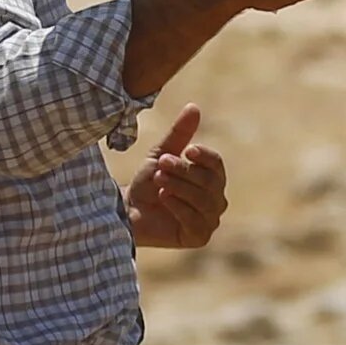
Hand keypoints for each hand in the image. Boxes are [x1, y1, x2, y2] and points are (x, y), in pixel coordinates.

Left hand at [125, 104, 227, 249]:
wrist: (128, 209)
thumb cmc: (148, 181)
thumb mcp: (162, 153)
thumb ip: (179, 133)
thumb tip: (194, 107)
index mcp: (210, 178)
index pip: (216, 164)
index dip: (204, 156)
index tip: (188, 149)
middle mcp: (215, 199)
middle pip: (210, 181)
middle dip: (183, 171)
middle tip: (161, 165)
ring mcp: (209, 220)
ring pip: (204, 200)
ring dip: (179, 187)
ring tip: (159, 180)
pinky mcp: (199, 237)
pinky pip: (196, 220)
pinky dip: (178, 207)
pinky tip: (163, 198)